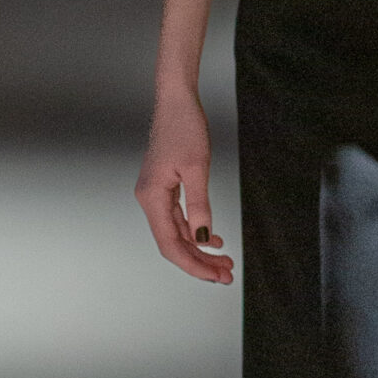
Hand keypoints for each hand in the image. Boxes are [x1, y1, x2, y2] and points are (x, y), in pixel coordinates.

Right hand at [135, 86, 233, 282]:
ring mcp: (156, 195)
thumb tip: (202, 238)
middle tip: (227, 273)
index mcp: (152, 198)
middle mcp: (149, 200)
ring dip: (200, 249)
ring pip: (177, 233)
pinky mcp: (164, 188)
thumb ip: (199, 205)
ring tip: (225, 261)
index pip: (170, 244)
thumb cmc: (184, 128)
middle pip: (173, 243)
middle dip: (200, 262)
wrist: (176, 101)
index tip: (215, 276)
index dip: (193, 265)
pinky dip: (196, 231)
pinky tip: (213, 238)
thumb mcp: (197, 168)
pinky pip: (179, 219)